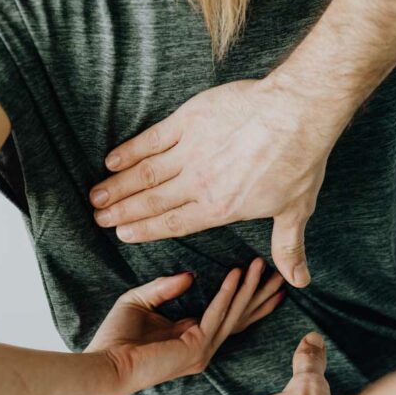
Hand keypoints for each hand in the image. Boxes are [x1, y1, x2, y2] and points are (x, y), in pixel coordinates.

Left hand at [87, 258, 283, 394]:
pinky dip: (227, 293)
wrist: (104, 364)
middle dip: (260, 294)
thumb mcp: (140, 301)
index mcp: (191, 336)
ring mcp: (202, 350)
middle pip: (241, 317)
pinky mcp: (196, 348)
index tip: (262, 276)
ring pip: (234, 314)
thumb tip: (191, 275)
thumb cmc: (115, 338)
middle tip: (280, 273)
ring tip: (262, 265)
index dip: (246, 296)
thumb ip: (165, 287)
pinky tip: (236, 274)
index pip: (228, 315)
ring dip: (249, 288)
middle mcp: (202, 346)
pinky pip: (216, 315)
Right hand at [89, 79, 342, 288]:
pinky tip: (112, 160)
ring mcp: (191, 151)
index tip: (122, 234)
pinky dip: (130, 150)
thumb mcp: (295, 211)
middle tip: (99, 218)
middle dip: (122, 211)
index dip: (145, 230)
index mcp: (219, 209)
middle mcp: (198, 184)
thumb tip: (299, 281)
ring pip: (145, 173)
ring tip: (96, 196)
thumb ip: (287, 248)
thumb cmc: (299, 162)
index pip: (174, 224)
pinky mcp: (189, 121)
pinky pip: (152, 139)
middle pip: (152, 201)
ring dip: (118, 186)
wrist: (297, 113)